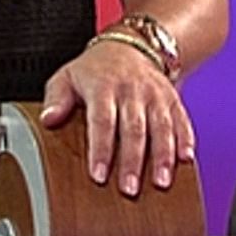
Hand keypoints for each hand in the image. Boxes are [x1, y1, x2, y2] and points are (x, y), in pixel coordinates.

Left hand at [38, 40, 195, 197]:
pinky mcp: (173, 99)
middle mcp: (131, 89)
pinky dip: (186, 140)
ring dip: (163, 156)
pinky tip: (186, 160)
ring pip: (161, 126)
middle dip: (132, 161)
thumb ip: (56, 99)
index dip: (100, 149)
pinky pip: (182, 119)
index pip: (102, 120)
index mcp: (103, 86)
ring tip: (161, 183)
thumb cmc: (95, 71)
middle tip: (129, 189)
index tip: (98, 175)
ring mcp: (155, 94)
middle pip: (134, 128)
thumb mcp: (67, 77)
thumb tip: (49, 119)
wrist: (131, 46)